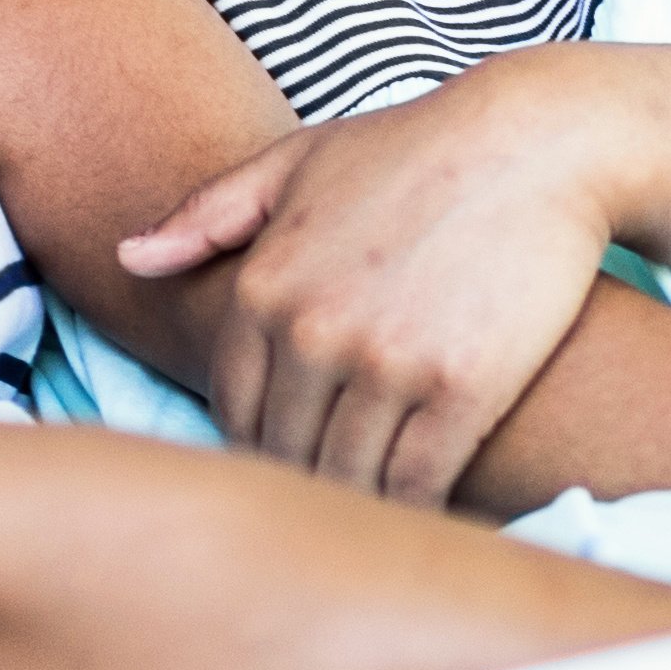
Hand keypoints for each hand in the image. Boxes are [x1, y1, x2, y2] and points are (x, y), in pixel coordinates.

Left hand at [120, 66, 623, 506]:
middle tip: (327, 513)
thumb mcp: (299, 159)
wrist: (541, 141)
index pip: (233, 412)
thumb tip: (129, 259)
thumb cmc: (420, 148)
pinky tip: (425, 512)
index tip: (292, 458)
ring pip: (346, 480)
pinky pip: (416, 483)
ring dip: (357, 508)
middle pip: (285, 455)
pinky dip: (415, 509)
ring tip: (371, 529)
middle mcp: (313, 333)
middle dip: (304, 485)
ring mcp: (386, 364)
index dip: (258, 448)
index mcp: (263, 288)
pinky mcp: (460, 389)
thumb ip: (209, 213)